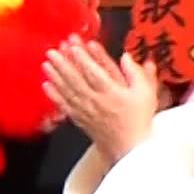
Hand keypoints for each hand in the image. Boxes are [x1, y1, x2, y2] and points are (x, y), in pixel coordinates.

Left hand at [43, 38, 158, 161]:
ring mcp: (85, 110)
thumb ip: (137, 73)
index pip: (94, 71)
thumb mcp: (147, 94)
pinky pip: (64, 105)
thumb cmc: (139, 120)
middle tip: (52, 51)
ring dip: (55, 75)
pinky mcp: (79, 118)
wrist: (130, 148)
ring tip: (46, 63)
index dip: (82, 58)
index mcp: (112, 92)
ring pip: (67, 90)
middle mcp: (96, 100)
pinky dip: (54, 95)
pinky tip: (46, 85)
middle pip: (75, 79)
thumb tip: (127, 57)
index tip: (73, 46)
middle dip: (63, 63)